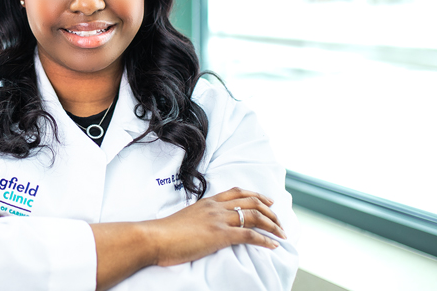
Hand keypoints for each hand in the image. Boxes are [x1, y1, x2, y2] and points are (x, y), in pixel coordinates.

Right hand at [144, 187, 286, 266]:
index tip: (267, 201)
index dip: (255, 195)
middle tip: (280, 220)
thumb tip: (203, 227)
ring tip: (282, 234)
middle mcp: (215, 207)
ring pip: (254, 216)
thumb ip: (198, 219)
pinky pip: (249, 235)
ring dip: (272, 225)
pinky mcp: (220, 235)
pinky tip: (273, 245)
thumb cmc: (164, 233)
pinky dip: (265, 240)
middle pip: (250, 202)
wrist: (154, 237)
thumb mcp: (184, 219)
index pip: (236, 192)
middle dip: (269, 211)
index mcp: (207, 202)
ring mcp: (218, 220)